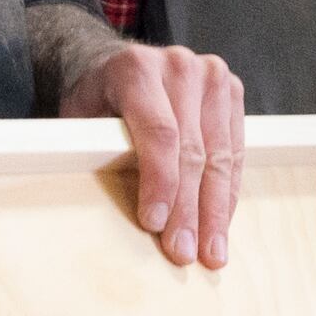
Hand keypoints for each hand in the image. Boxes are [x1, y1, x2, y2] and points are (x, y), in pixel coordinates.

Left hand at [62, 43, 245, 267]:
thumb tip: (109, 209)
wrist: (118, 63)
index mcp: (137, 68)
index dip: (160, 182)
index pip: (159, 132)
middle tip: (184, 252)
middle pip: (192, 150)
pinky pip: (235, 151)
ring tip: (211, 251)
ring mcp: (212, 77)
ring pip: (220, 155)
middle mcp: (180, 67)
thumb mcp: (80, 119)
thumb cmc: (96, 100)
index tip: (154, 224)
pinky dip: (228, 192)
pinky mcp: (232, 91)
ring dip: (216, 210)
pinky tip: (221, 223)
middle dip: (189, 208)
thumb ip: (95, 152)